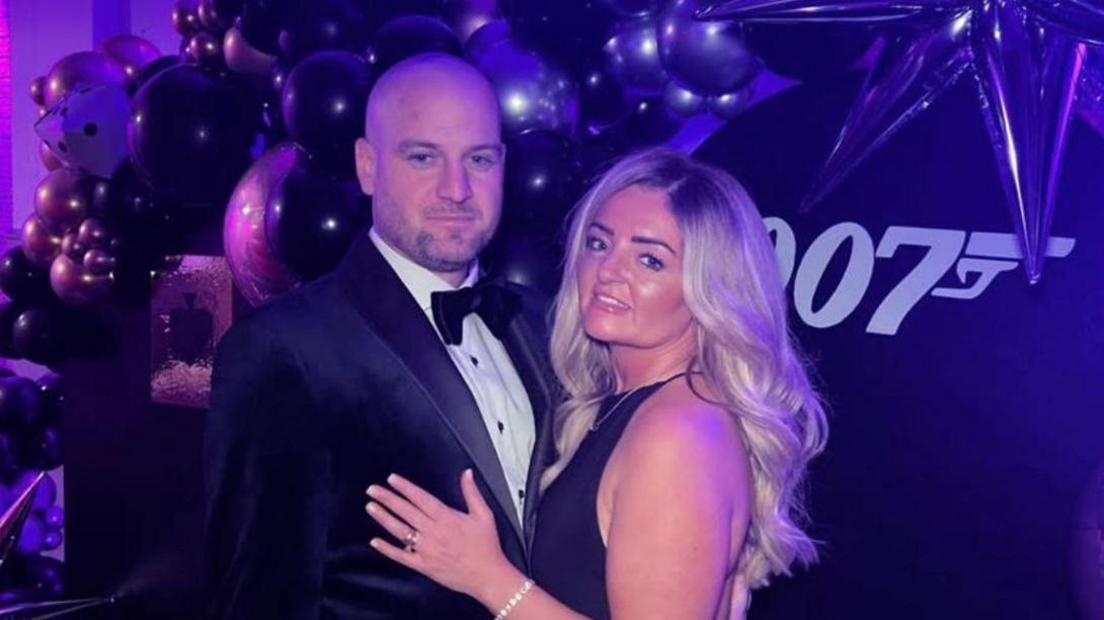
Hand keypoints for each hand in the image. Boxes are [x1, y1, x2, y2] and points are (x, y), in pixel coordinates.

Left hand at [365, 469, 514, 598]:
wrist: (487, 576)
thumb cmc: (487, 546)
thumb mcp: (484, 515)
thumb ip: (472, 492)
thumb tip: (466, 473)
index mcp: (447, 518)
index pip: (421, 498)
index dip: (405, 488)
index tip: (392, 479)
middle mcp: (434, 532)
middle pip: (406, 511)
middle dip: (388, 499)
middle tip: (372, 489)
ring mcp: (426, 550)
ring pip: (400, 531)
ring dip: (384, 518)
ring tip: (370, 507)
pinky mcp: (424, 566)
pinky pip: (401, 556)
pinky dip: (387, 549)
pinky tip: (375, 541)